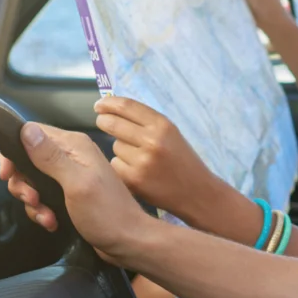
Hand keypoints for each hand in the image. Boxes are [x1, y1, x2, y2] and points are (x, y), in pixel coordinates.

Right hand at [0, 122, 150, 259]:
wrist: (128, 242)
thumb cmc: (105, 212)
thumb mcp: (76, 183)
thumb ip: (51, 157)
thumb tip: (25, 129)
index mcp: (74, 145)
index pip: (31, 132)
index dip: (13, 152)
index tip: (8, 174)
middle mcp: (71, 155)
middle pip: (27, 159)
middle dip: (23, 182)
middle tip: (31, 199)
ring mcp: (70, 175)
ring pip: (33, 181)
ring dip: (32, 201)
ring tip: (45, 216)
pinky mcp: (69, 194)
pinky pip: (43, 197)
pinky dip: (42, 210)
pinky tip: (51, 222)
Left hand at [95, 96, 226, 222]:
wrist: (197, 193)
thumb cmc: (182, 161)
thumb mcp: (171, 134)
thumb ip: (146, 122)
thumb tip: (113, 109)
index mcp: (163, 125)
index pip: (127, 106)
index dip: (108, 103)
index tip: (99, 105)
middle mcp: (152, 141)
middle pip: (113, 123)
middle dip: (104, 121)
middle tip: (102, 122)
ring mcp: (142, 161)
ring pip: (115, 146)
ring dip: (120, 149)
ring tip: (139, 158)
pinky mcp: (134, 180)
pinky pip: (114, 166)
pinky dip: (120, 168)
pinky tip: (136, 172)